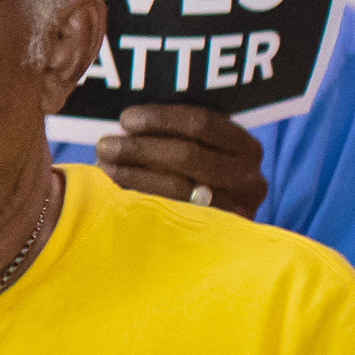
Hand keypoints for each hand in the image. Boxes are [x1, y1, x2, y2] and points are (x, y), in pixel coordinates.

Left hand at [97, 104, 265, 218]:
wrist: (217, 235)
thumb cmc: (196, 179)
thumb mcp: (199, 153)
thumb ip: (174, 137)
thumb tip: (125, 125)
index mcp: (246, 147)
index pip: (202, 123)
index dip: (161, 119)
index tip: (126, 119)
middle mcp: (249, 178)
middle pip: (188, 155)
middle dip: (140, 148)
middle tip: (105, 145)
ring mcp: (237, 209)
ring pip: (177, 188)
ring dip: (134, 175)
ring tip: (105, 167)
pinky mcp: (218, 234)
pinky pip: (173, 215)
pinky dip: (140, 201)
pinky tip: (115, 194)